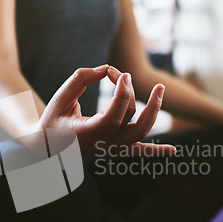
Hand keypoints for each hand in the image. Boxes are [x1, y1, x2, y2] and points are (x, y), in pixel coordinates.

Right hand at [39, 65, 175, 154]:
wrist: (50, 145)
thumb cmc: (54, 118)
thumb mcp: (61, 96)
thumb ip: (82, 79)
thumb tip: (107, 70)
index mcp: (88, 133)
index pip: (114, 117)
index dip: (121, 95)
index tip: (120, 74)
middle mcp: (103, 143)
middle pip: (129, 120)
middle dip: (131, 94)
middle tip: (126, 75)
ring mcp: (111, 147)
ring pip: (140, 132)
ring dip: (153, 111)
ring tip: (160, 89)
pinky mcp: (115, 147)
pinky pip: (138, 150)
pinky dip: (155, 150)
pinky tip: (173, 152)